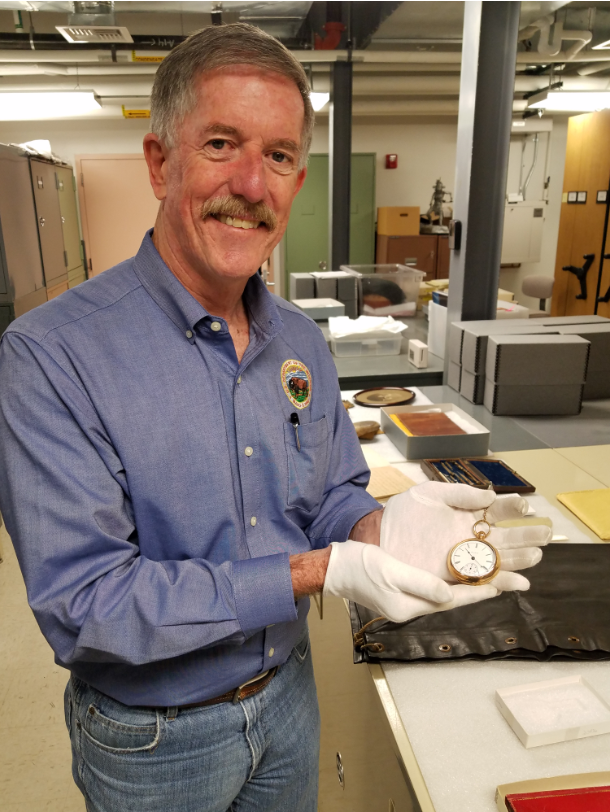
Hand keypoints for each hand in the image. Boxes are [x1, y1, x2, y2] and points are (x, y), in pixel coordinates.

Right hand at [323, 540, 498, 623]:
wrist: (335, 569)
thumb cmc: (360, 566)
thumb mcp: (391, 571)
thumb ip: (421, 582)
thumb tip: (449, 593)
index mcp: (407, 607)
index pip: (449, 602)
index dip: (474, 593)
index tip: (497, 585)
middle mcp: (409, 609)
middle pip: (449, 602)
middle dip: (474, 591)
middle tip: (501, 581)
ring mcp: (404, 602)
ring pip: (441, 596)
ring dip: (463, 588)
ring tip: (485, 578)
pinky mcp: (400, 593)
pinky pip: (431, 590)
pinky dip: (446, 584)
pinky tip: (456, 576)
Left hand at [380, 482, 550, 590]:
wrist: (379, 534)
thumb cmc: (403, 512)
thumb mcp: (429, 494)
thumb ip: (459, 493)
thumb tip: (490, 496)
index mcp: (468, 515)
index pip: (497, 512)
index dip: (513, 509)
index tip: (525, 506)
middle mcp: (470, 538)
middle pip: (505, 539)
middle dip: (526, 537)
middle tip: (545, 534)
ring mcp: (463, 559)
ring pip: (497, 562)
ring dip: (517, 561)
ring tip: (535, 556)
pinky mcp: (453, 577)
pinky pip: (480, 582)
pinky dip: (499, 583)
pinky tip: (517, 582)